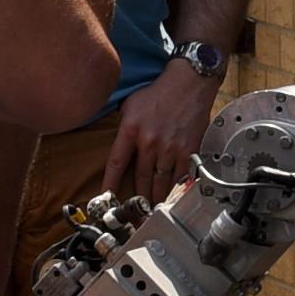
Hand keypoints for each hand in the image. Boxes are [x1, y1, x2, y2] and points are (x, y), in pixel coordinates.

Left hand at [112, 54, 220, 200]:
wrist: (189, 83)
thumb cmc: (160, 92)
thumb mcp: (131, 105)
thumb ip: (123, 127)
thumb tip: (116, 144)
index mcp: (131, 130)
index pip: (116, 163)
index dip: (110, 183)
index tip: (105, 198)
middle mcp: (150, 141)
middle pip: (140, 178)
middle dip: (137, 198)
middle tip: (135, 211)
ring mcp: (170, 147)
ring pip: (160, 181)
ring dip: (156, 197)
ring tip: (152, 208)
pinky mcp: (188, 149)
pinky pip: (180, 176)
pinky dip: (175, 188)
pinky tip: (172, 194)